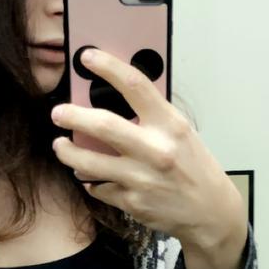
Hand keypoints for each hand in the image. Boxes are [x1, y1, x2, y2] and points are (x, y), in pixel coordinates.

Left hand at [50, 47, 244, 248]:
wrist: (210, 211)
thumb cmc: (194, 168)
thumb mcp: (180, 133)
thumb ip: (151, 117)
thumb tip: (110, 99)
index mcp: (169, 125)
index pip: (135, 85)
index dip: (107, 67)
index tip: (87, 57)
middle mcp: (155, 150)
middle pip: (102, 125)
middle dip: (72, 116)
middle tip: (58, 114)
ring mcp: (141, 178)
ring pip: (88, 162)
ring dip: (67, 153)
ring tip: (60, 147)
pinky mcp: (132, 202)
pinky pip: (98, 187)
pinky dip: (91, 181)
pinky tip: (92, 177)